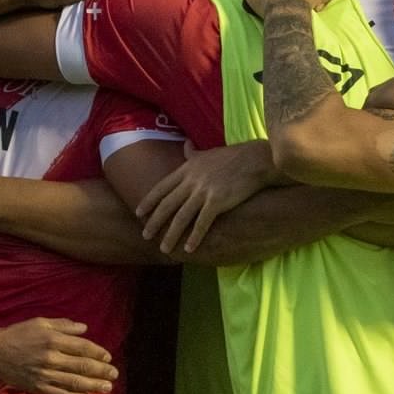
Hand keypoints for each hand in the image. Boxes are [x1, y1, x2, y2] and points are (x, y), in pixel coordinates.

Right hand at [0, 317, 117, 393]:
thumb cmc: (19, 334)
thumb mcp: (40, 322)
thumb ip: (63, 325)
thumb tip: (84, 329)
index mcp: (53, 340)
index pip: (82, 347)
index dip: (98, 353)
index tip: (108, 357)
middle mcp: (51, 358)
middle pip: (81, 366)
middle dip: (101, 371)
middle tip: (114, 374)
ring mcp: (45, 375)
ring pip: (74, 382)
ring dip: (93, 386)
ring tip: (107, 388)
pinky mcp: (38, 387)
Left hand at [136, 141, 279, 253]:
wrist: (256, 160)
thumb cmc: (233, 156)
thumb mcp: (208, 152)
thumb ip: (193, 153)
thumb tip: (185, 145)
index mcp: (187, 169)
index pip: (161, 187)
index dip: (149, 201)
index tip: (138, 213)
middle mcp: (192, 180)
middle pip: (167, 204)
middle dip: (154, 222)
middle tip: (145, 235)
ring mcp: (204, 191)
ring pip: (181, 217)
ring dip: (171, 235)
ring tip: (164, 249)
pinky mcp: (218, 201)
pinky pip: (202, 222)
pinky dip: (194, 237)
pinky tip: (189, 249)